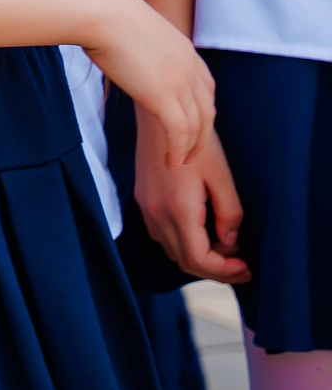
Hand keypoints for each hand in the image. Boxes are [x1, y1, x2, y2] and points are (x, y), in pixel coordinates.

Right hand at [85, 0, 213, 171]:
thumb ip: (142, 45)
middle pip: (207, 112)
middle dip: (201, 135)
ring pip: (197, 126)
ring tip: (180, 163)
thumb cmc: (104, 16)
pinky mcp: (165, 97)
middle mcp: (191, 69)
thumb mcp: (135, 30)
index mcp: (186, 52)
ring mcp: (181, 83)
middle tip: (190, 152)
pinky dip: (178, 151)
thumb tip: (123, 46)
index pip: (206, 89)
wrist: (101, 13)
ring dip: (190, 148)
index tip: (191, 125)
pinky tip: (171, 162)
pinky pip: (180, 133)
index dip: (201, 111)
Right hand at [136, 99, 247, 283]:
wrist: (160, 118)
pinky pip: (162, 236)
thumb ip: (229, 213)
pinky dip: (183, 244)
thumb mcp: (222, 176)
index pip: (199, 259)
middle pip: (184, 262)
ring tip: (224, 249)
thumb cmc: (195, 143)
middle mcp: (158, 214)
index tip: (246, 266)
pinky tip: (202, 233)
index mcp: (179, 209)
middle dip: (214, 270)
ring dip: (198, 258)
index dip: (225, 271)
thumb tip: (230, 240)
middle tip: (241, 265)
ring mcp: (147, 208)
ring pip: (172, 251)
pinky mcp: (144, 201)